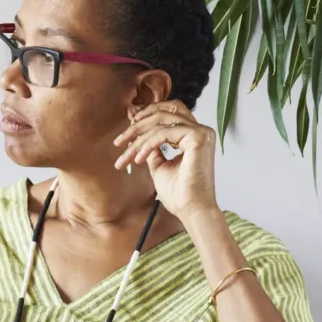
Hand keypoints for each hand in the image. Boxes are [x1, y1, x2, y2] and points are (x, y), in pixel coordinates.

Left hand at [112, 100, 219, 219]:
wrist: (191, 210)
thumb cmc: (179, 193)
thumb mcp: (160, 166)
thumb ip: (153, 149)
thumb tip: (140, 137)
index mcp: (194, 135)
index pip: (169, 112)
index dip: (146, 116)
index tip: (126, 134)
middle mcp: (201, 131)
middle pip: (165, 110)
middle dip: (139, 123)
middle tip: (119, 141)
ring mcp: (201, 132)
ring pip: (162, 121)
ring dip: (139, 136)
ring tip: (126, 156)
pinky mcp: (199, 137)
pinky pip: (164, 133)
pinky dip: (148, 144)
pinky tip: (138, 159)